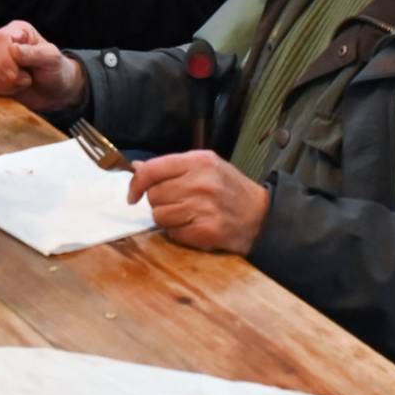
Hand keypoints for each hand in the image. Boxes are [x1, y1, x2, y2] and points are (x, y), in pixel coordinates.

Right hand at [0, 21, 84, 111]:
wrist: (56, 92)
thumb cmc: (56, 69)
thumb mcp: (52, 58)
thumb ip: (33, 53)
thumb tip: (13, 49)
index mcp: (17, 31)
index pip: (0, 38)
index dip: (6, 56)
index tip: (21, 70)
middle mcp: (2, 43)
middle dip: (7, 72)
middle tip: (26, 79)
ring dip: (6, 83)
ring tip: (25, 82)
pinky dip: (2, 90)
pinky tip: (16, 88)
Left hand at [126, 151, 269, 254]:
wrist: (261, 216)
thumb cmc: (230, 188)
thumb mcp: (207, 166)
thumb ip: (172, 166)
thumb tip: (136, 168)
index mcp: (199, 161)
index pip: (152, 170)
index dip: (136, 183)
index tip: (133, 194)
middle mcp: (200, 183)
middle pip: (154, 195)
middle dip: (159, 201)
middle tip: (176, 202)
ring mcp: (203, 208)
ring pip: (159, 216)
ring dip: (167, 218)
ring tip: (186, 214)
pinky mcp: (205, 231)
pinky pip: (173, 233)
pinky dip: (178, 232)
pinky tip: (194, 226)